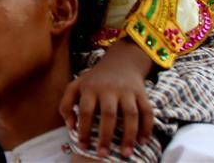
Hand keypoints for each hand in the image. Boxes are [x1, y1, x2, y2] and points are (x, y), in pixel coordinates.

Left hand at [58, 39, 154, 158]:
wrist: (121, 61)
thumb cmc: (95, 80)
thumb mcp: (76, 86)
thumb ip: (66, 104)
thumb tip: (70, 127)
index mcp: (91, 87)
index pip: (86, 110)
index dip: (83, 129)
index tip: (83, 146)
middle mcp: (110, 88)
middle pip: (108, 114)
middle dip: (105, 136)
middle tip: (102, 154)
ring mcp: (127, 90)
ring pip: (130, 114)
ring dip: (129, 136)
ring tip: (125, 154)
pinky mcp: (141, 93)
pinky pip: (147, 111)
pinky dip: (147, 127)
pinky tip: (142, 142)